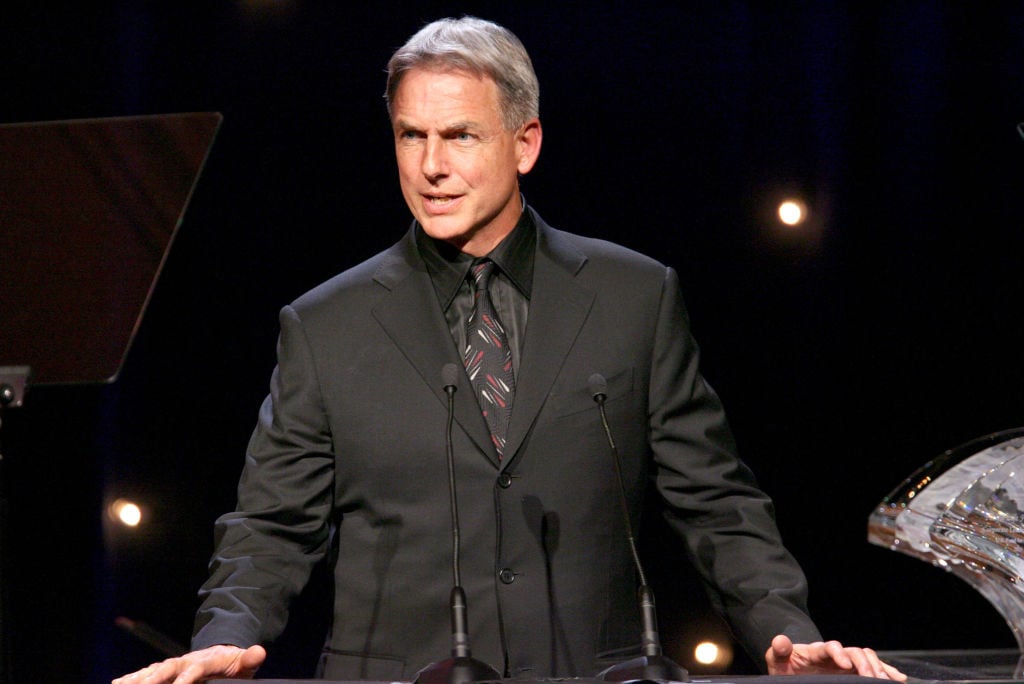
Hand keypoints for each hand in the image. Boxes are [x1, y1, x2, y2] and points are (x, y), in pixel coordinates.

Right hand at [111, 644, 265, 683]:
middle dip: (152, 678)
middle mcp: (185, 661)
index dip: (186, 678)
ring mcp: (174, 665)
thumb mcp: (245, 663)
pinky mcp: (165, 671)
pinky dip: (131, 677)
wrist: (224, 655)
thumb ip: (250, 659)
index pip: (194, 669)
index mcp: (205, 660)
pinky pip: (146, 673)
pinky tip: (117, 683)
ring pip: (152, 670)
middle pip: (166, 668)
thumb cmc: (234, 665)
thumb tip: (260, 651)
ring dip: (136, 678)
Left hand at [766, 634, 905, 680]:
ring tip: (885, 681)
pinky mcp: (853, 671)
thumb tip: (779, 641)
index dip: (838, 653)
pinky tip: (897, 679)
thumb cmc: (785, 666)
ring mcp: (846, 662)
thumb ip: (778, 650)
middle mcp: (835, 654)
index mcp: (816, 651)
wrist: (793, 669)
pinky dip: (886, 671)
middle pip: (855, 651)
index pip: (830, 647)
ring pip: (866, 657)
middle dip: (865, 663)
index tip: (845, 665)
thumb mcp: (777, 659)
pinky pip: (873, 668)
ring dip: (878, 667)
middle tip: (872, 678)